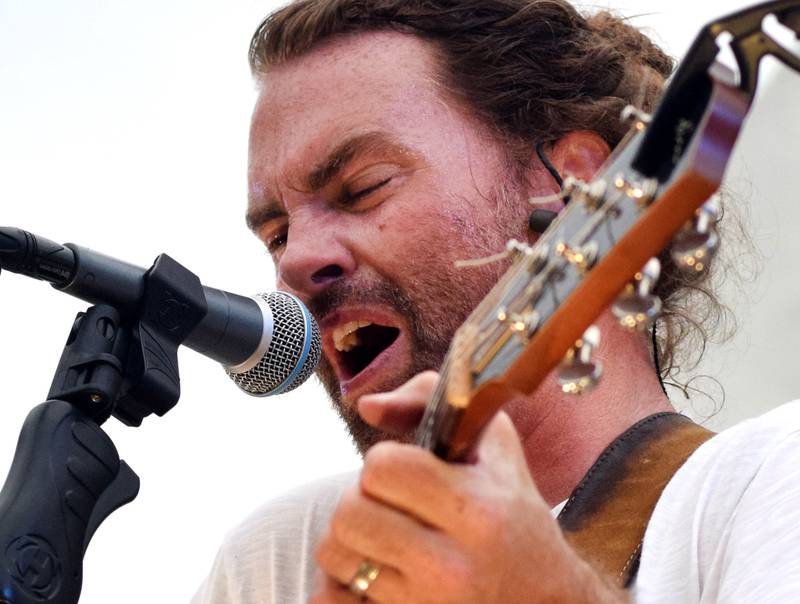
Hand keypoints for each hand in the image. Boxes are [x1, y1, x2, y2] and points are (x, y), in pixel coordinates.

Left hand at [311, 372, 627, 602]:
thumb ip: (432, 400)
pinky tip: (372, 573)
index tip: (405, 472)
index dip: (385, 461)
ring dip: (350, 538)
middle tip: (389, 504)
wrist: (547, 603)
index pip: (383, 468)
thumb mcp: (496, 449)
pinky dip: (341, 583)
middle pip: (350, 511)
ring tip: (381, 537)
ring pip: (335, 553)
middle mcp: (452, 566)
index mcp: (477, 511)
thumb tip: (366, 406)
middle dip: (362, 498)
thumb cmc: (515, 518)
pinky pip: (330, 599)